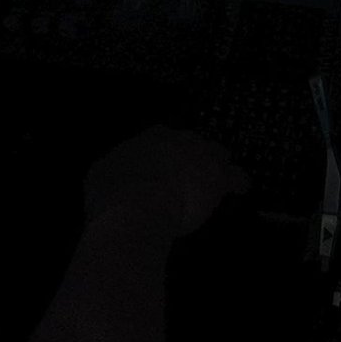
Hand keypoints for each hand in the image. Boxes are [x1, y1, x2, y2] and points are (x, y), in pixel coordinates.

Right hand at [84, 125, 249, 241]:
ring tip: (219, 175)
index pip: (163, 136)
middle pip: (194, 142)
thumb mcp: (100, 174)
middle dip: (193, 155)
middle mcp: (178, 141)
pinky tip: (241, 187)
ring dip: (218, 164)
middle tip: (190, 173)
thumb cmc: (114, 192)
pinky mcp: (218, 178)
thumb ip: (111, 169)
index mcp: (150, 138)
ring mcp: (201, 157)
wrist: (136, 205)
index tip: (165, 161)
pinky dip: (239, 183)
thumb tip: (109, 175)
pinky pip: (237, 177)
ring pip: (218, 152)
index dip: (166, 151)